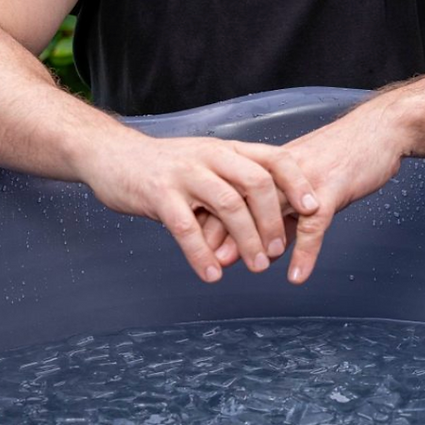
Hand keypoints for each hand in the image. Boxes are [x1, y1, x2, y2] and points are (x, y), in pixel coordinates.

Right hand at [77, 133, 318, 283]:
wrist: (112, 155)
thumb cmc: (164, 166)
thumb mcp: (204, 163)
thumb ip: (232, 183)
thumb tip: (268, 217)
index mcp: (225, 149)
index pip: (272, 158)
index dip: (296, 182)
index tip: (313, 208)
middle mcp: (209, 156)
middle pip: (256, 182)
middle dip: (273, 219)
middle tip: (279, 250)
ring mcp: (184, 174)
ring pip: (227, 205)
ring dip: (246, 239)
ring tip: (256, 267)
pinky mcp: (159, 195)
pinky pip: (186, 227)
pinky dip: (202, 254)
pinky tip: (212, 275)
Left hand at [198, 98, 408, 283]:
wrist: (379, 131)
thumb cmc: (344, 157)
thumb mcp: (308, 186)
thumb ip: (285, 216)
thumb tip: (262, 249)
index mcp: (273, 168)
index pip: (235, 192)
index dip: (216, 216)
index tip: (195, 240)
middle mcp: (282, 172)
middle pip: (244, 200)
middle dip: (225, 229)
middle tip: (209, 257)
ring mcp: (305, 180)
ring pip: (273, 211)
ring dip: (259, 241)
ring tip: (245, 267)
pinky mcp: (332, 188)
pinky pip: (314, 224)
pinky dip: (305, 251)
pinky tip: (297, 274)